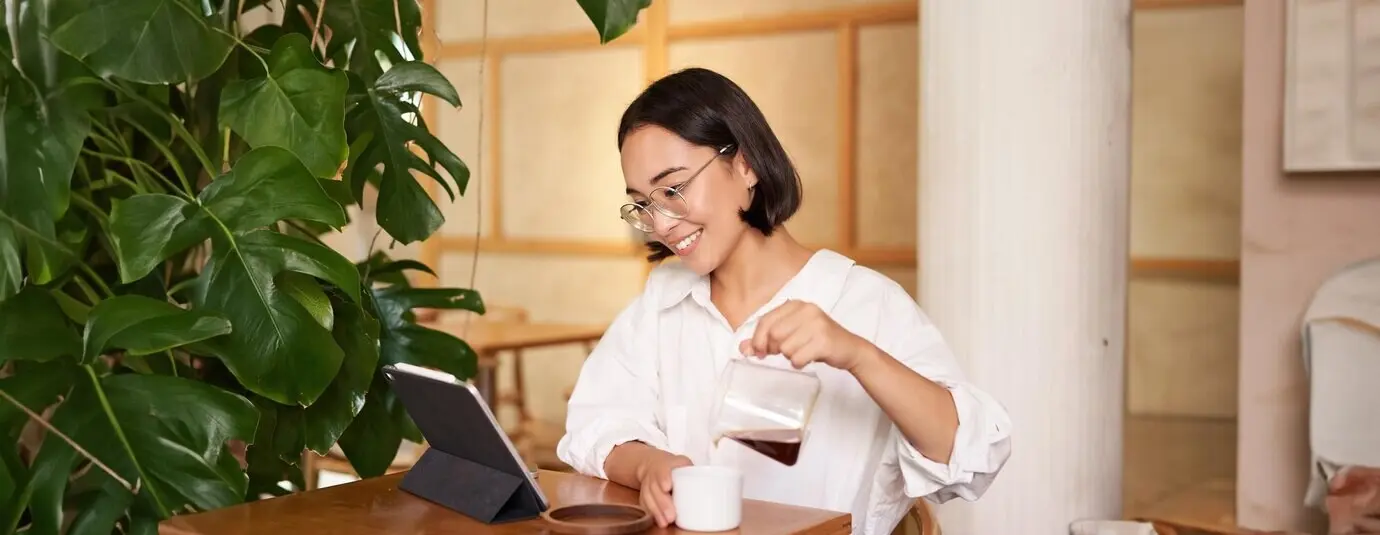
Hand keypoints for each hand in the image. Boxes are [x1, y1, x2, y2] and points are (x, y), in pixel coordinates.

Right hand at [636, 451, 692, 527]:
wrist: (654, 464)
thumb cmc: (674, 465)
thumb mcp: (683, 462)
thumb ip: (692, 471)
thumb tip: (710, 485)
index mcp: (664, 465)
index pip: (662, 470)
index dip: (663, 478)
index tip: (667, 487)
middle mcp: (653, 474)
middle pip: (654, 488)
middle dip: (662, 503)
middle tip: (671, 516)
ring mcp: (647, 484)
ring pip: (648, 497)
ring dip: (656, 511)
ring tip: (665, 522)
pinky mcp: (644, 494)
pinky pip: (644, 504)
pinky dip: (651, 513)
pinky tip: (658, 521)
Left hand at [738, 299, 874, 370]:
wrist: (850, 349)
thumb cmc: (817, 341)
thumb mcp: (792, 335)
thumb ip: (767, 339)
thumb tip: (742, 349)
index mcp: (796, 305)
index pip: (765, 320)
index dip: (757, 338)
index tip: (759, 351)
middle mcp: (807, 310)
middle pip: (773, 334)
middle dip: (774, 349)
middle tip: (785, 353)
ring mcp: (817, 324)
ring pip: (785, 348)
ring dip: (790, 356)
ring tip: (802, 352)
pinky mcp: (824, 340)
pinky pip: (798, 358)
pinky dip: (799, 363)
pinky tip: (809, 358)